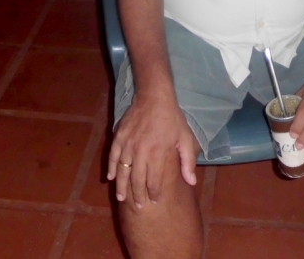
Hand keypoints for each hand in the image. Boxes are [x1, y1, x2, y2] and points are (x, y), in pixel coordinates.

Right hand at [107, 93, 197, 208]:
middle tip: (138, 207)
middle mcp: (141, 152)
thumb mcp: (185, 138)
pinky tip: (111, 178)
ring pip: (123, 171)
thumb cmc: (172, 118)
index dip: (154, 193)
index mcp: (158, 154)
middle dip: (138, 196)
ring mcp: (128, 145)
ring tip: (122, 199)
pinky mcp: (119, 137)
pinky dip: (111, 168)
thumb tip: (192, 182)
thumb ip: (187, 161)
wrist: (154, 97)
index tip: (154, 201)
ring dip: (122, 187)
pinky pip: (113, 156)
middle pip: (137, 180)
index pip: (154, 181)